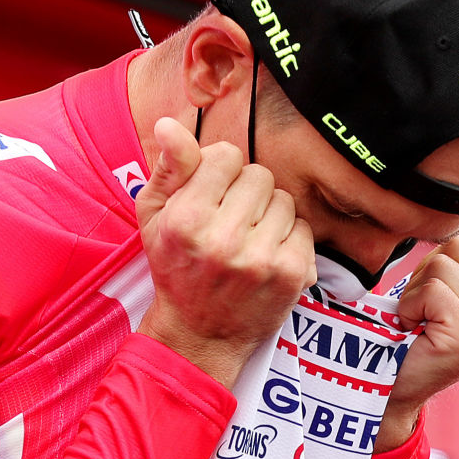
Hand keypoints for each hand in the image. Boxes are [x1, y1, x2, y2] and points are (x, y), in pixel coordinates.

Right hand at [135, 117, 316, 388]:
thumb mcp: (155, 217)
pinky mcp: (292, 274)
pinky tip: (267, 255)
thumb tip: (169, 124)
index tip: (213, 193)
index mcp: (187, 220)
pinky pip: (304, 227)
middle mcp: (224, 239)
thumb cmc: (175, 267)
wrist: (198, 335)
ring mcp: (262, 258)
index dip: (220, 171)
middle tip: (230, 220)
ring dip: (269, 214)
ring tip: (248, 239)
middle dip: (247, 192)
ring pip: (285, 199)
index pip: (227, 155)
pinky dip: (289, 237)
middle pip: (259, 175)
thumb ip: (169, 168)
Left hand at [374, 209, 458, 450]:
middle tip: (427, 309)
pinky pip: (433, 291)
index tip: (441, 291)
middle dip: (431, 271)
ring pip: (445, 266)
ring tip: (420, 320)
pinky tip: (415, 330)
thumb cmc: (418, 322)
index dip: (447, 255)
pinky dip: (411, 306)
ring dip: (418, 290)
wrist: (389, 379)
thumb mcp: (453, 274)